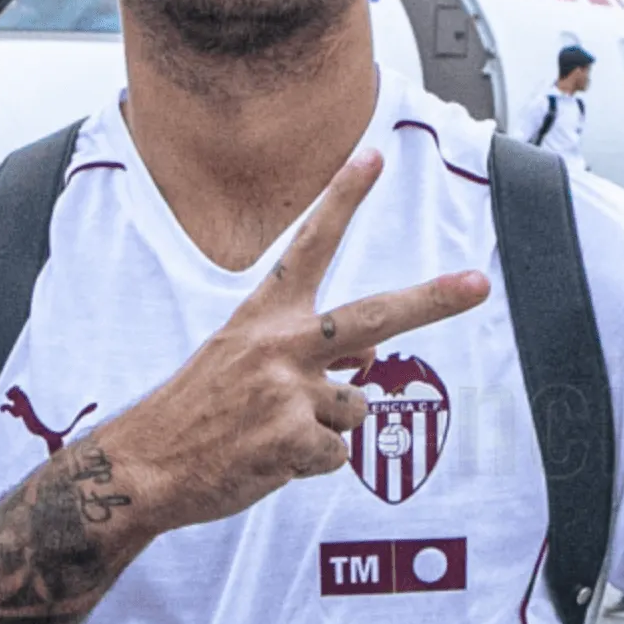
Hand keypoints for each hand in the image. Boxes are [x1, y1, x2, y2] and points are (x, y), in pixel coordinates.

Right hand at [99, 151, 490, 534]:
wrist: (144, 465)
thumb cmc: (197, 411)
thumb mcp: (241, 359)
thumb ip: (306, 349)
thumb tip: (372, 360)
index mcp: (264, 315)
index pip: (310, 245)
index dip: (342, 199)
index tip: (373, 157)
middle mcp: (281, 344)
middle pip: (376, 318)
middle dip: (434, 300)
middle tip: (478, 283)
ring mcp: (289, 391)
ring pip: (355, 409)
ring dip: (324, 429)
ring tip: (269, 432)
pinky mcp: (293, 439)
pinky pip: (336, 456)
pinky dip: (309, 466)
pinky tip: (266, 460)